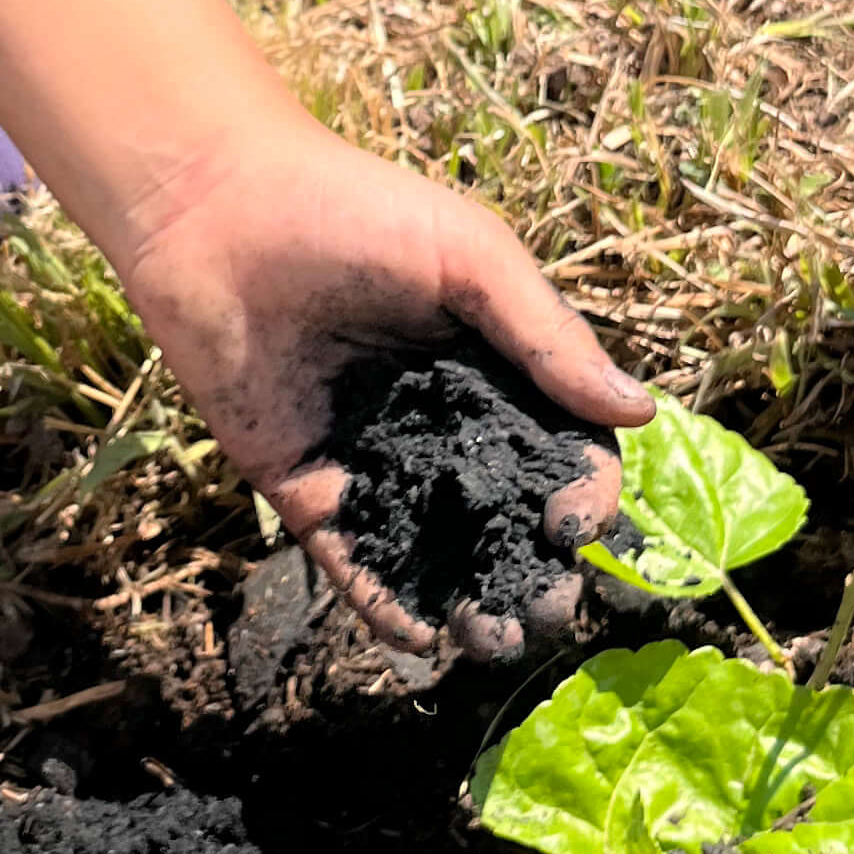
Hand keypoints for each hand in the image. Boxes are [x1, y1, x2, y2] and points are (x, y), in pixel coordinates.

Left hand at [115, 116, 649, 661]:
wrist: (214, 213)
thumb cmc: (353, 213)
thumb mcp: (470, 259)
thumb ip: (547, 339)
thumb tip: (640, 416)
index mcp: (496, 369)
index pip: (562, 451)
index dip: (579, 495)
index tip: (573, 523)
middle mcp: (444, 425)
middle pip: (508, 518)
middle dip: (534, 571)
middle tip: (545, 609)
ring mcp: (376, 463)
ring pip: (439, 553)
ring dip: (471, 604)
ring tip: (491, 641)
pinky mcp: (308, 489)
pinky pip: (355, 562)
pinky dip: (386, 604)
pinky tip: (417, 636)